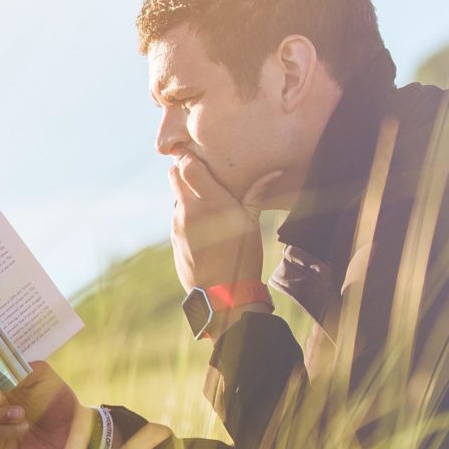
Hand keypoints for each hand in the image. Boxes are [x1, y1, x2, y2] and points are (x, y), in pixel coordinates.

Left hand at [169, 155, 282, 293]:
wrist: (222, 295)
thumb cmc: (243, 257)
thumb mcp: (253, 223)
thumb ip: (257, 194)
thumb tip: (275, 172)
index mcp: (210, 201)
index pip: (186, 166)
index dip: (190, 156)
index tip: (199, 153)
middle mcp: (189, 210)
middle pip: (174, 175)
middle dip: (184, 170)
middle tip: (201, 171)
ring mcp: (178, 224)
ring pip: (176, 196)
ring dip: (187, 193)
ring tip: (207, 199)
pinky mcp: (174, 238)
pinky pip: (178, 216)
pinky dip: (187, 213)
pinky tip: (204, 223)